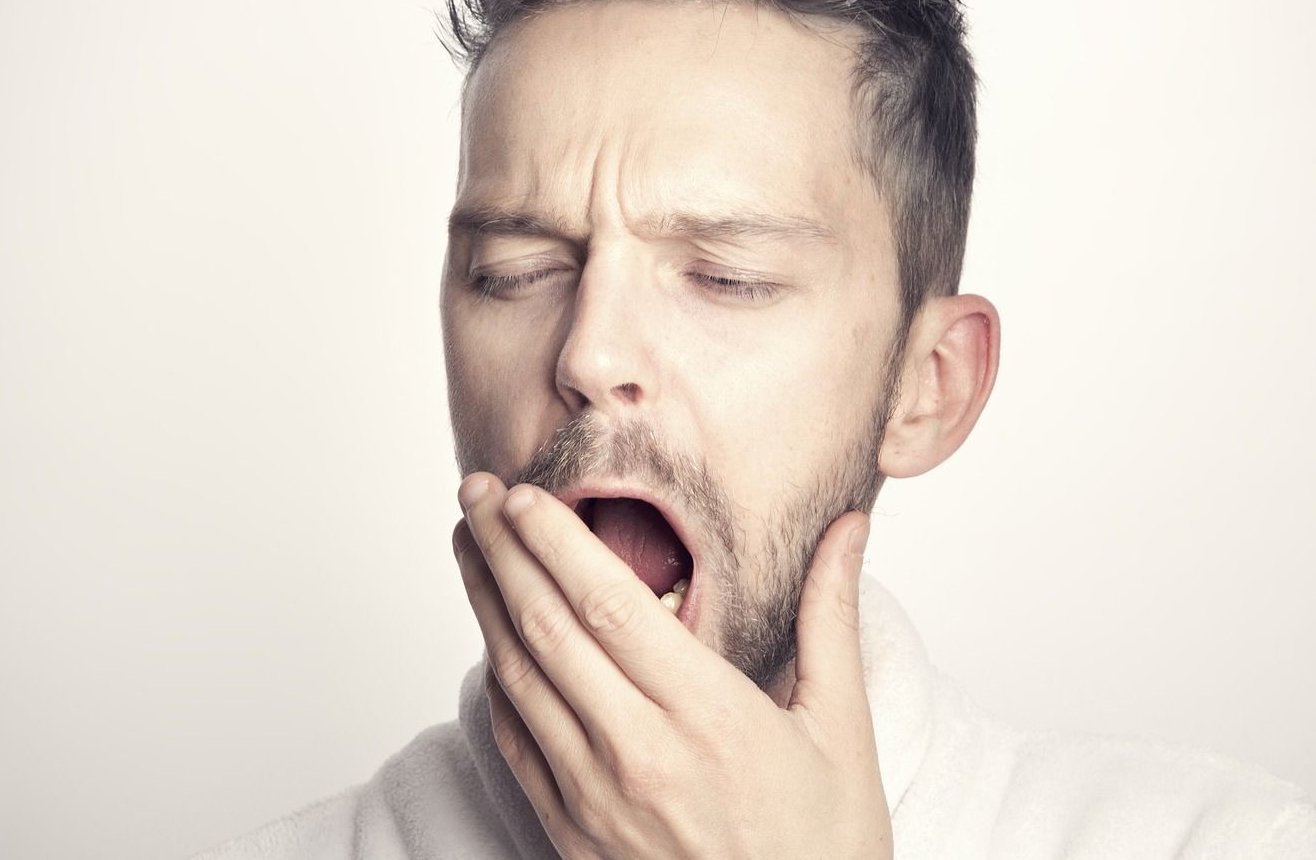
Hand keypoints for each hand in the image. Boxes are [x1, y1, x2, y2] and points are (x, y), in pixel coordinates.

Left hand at [452, 473, 891, 859]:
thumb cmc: (825, 848)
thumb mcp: (843, 730)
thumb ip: (829, 618)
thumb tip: (849, 527)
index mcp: (707, 716)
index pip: (607, 603)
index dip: (555, 541)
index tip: (523, 493)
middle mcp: (639, 754)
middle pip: (546, 628)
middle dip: (502, 550)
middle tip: (473, 491)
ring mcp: (597, 800)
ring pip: (519, 680)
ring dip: (485, 604)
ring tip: (467, 545)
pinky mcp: (573, 836)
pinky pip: (518, 744)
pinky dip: (498, 682)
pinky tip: (491, 641)